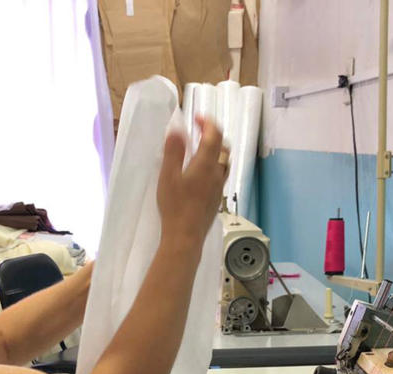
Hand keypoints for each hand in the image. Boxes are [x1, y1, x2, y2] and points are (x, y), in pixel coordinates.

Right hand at [156, 116, 228, 251]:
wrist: (185, 236)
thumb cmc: (174, 206)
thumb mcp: (168, 176)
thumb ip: (174, 151)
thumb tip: (177, 130)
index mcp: (205, 164)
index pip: (214, 135)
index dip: (207, 122)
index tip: (196, 117)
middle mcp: (217, 173)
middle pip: (223, 146)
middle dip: (213, 133)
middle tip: (198, 130)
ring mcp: (218, 186)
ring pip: (225, 161)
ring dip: (216, 149)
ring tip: (202, 148)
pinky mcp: (216, 198)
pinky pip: (221, 174)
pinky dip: (215, 164)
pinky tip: (203, 172)